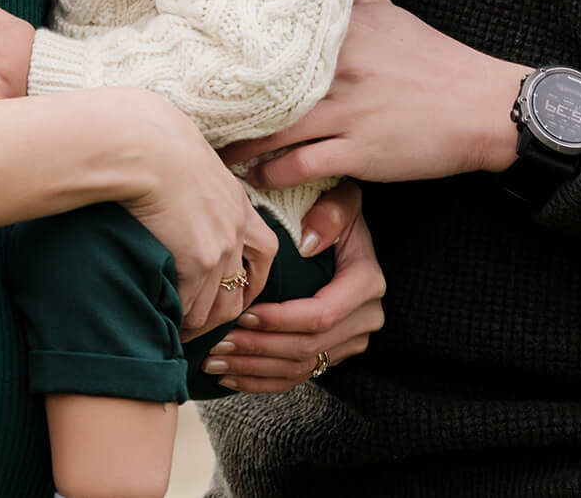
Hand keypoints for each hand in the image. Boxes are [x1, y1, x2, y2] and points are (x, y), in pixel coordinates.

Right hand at [109, 91, 281, 338]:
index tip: (235, 293)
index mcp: (239, 205)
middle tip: (200, 325)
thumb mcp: (193, 164)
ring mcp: (220, 250)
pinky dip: (176, 317)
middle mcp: (237, 232)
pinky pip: (189, 305)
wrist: (148, 148)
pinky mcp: (196, 262)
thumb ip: (198, 187)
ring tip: (175, 330)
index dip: (250, 280)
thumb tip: (179, 193)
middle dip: (222, 315)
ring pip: (214, 309)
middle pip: (241, 293)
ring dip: (195, 324)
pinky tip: (161, 319)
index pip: (264, 253)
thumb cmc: (157, 146)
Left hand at [203, 181, 385, 392]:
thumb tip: (307, 243)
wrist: (345, 236)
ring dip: (253, 368)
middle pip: (306, 347)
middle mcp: (365, 319)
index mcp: (366, 284)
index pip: (320, 315)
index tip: (242, 314)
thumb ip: (330, 213)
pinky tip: (231, 377)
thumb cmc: (334, 213)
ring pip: (299, 368)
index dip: (279, 320)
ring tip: (214, 361)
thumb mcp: (340, 200)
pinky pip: (298, 378)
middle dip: (258, 348)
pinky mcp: (333, 353)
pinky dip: (262, 381)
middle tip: (217, 343)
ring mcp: (350, 341)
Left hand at [219, 0, 528, 187]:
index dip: (230, 47)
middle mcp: (339, 68)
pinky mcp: (361, 151)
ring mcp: (348, 111)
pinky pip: (302, 165)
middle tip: (186, 111)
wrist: (483, 106)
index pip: (272, 34)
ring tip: (211, 150)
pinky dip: (272, 174)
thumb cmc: (434, 60)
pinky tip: (255, 177)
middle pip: (262, 86)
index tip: (196, 56)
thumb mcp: (393, 16)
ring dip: (238, 145)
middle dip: (222, 101)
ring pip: (273, 130)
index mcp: (343, 32)